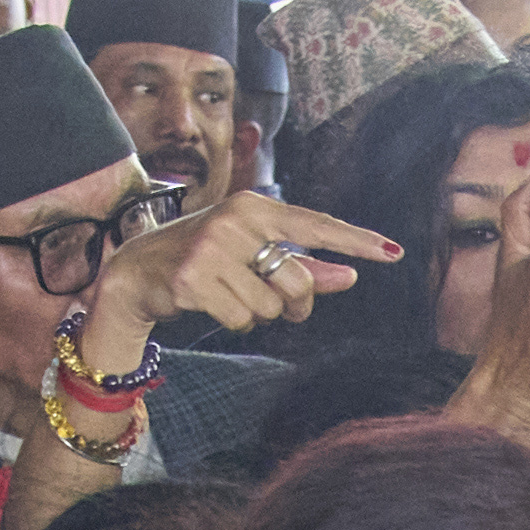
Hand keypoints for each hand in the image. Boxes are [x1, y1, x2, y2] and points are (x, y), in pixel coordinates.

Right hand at [94, 189, 394, 347]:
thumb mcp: (252, 255)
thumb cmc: (203, 260)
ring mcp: (212, 249)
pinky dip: (234, 322)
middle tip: (279, 304)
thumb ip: (301, 266)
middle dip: (296, 303)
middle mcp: (235, 221)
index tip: (393, 252)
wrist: (136, 272)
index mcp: (254, 206)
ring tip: (231, 296)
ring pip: (270, 305)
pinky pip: (241, 319)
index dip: (355, 242)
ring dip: (258, 313)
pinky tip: (211, 304)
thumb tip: (348, 277)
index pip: (316, 224)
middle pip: (298, 280)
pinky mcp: (192, 279)